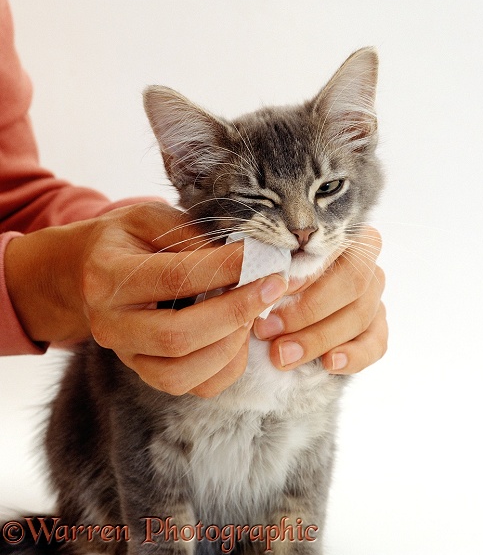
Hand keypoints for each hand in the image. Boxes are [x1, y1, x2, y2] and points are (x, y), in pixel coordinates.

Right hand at [4, 202, 287, 395]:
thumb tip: (242, 260)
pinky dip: (226, 366)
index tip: (264, 256)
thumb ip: (190, 235)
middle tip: (273, 286)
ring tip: (255, 310)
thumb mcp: (151, 219)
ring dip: (231, 344)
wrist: (85, 274)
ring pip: (182, 374)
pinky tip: (239, 335)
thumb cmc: (126, 241)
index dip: (226, 269)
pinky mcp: (145, 372)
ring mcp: (126, 355)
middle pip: (177, 336)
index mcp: (107, 276)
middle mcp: (110, 324)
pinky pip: (191, 387)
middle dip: (236, 312)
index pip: (175, 278)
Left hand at [254, 226, 386, 373]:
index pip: (334, 248)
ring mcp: (374, 297)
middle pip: (351, 283)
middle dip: (307, 310)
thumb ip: (268, 267)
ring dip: (318, 338)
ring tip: (282, 355)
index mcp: (341, 238)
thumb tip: (259, 278)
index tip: (279, 287)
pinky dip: (353, 356)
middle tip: (267, 330)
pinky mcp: (377, 329)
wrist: (279, 318)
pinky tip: (330, 364)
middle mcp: (365, 263)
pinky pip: (375, 344)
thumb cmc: (269, 283)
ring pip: (359, 315)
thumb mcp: (266, 269)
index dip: (308, 269)